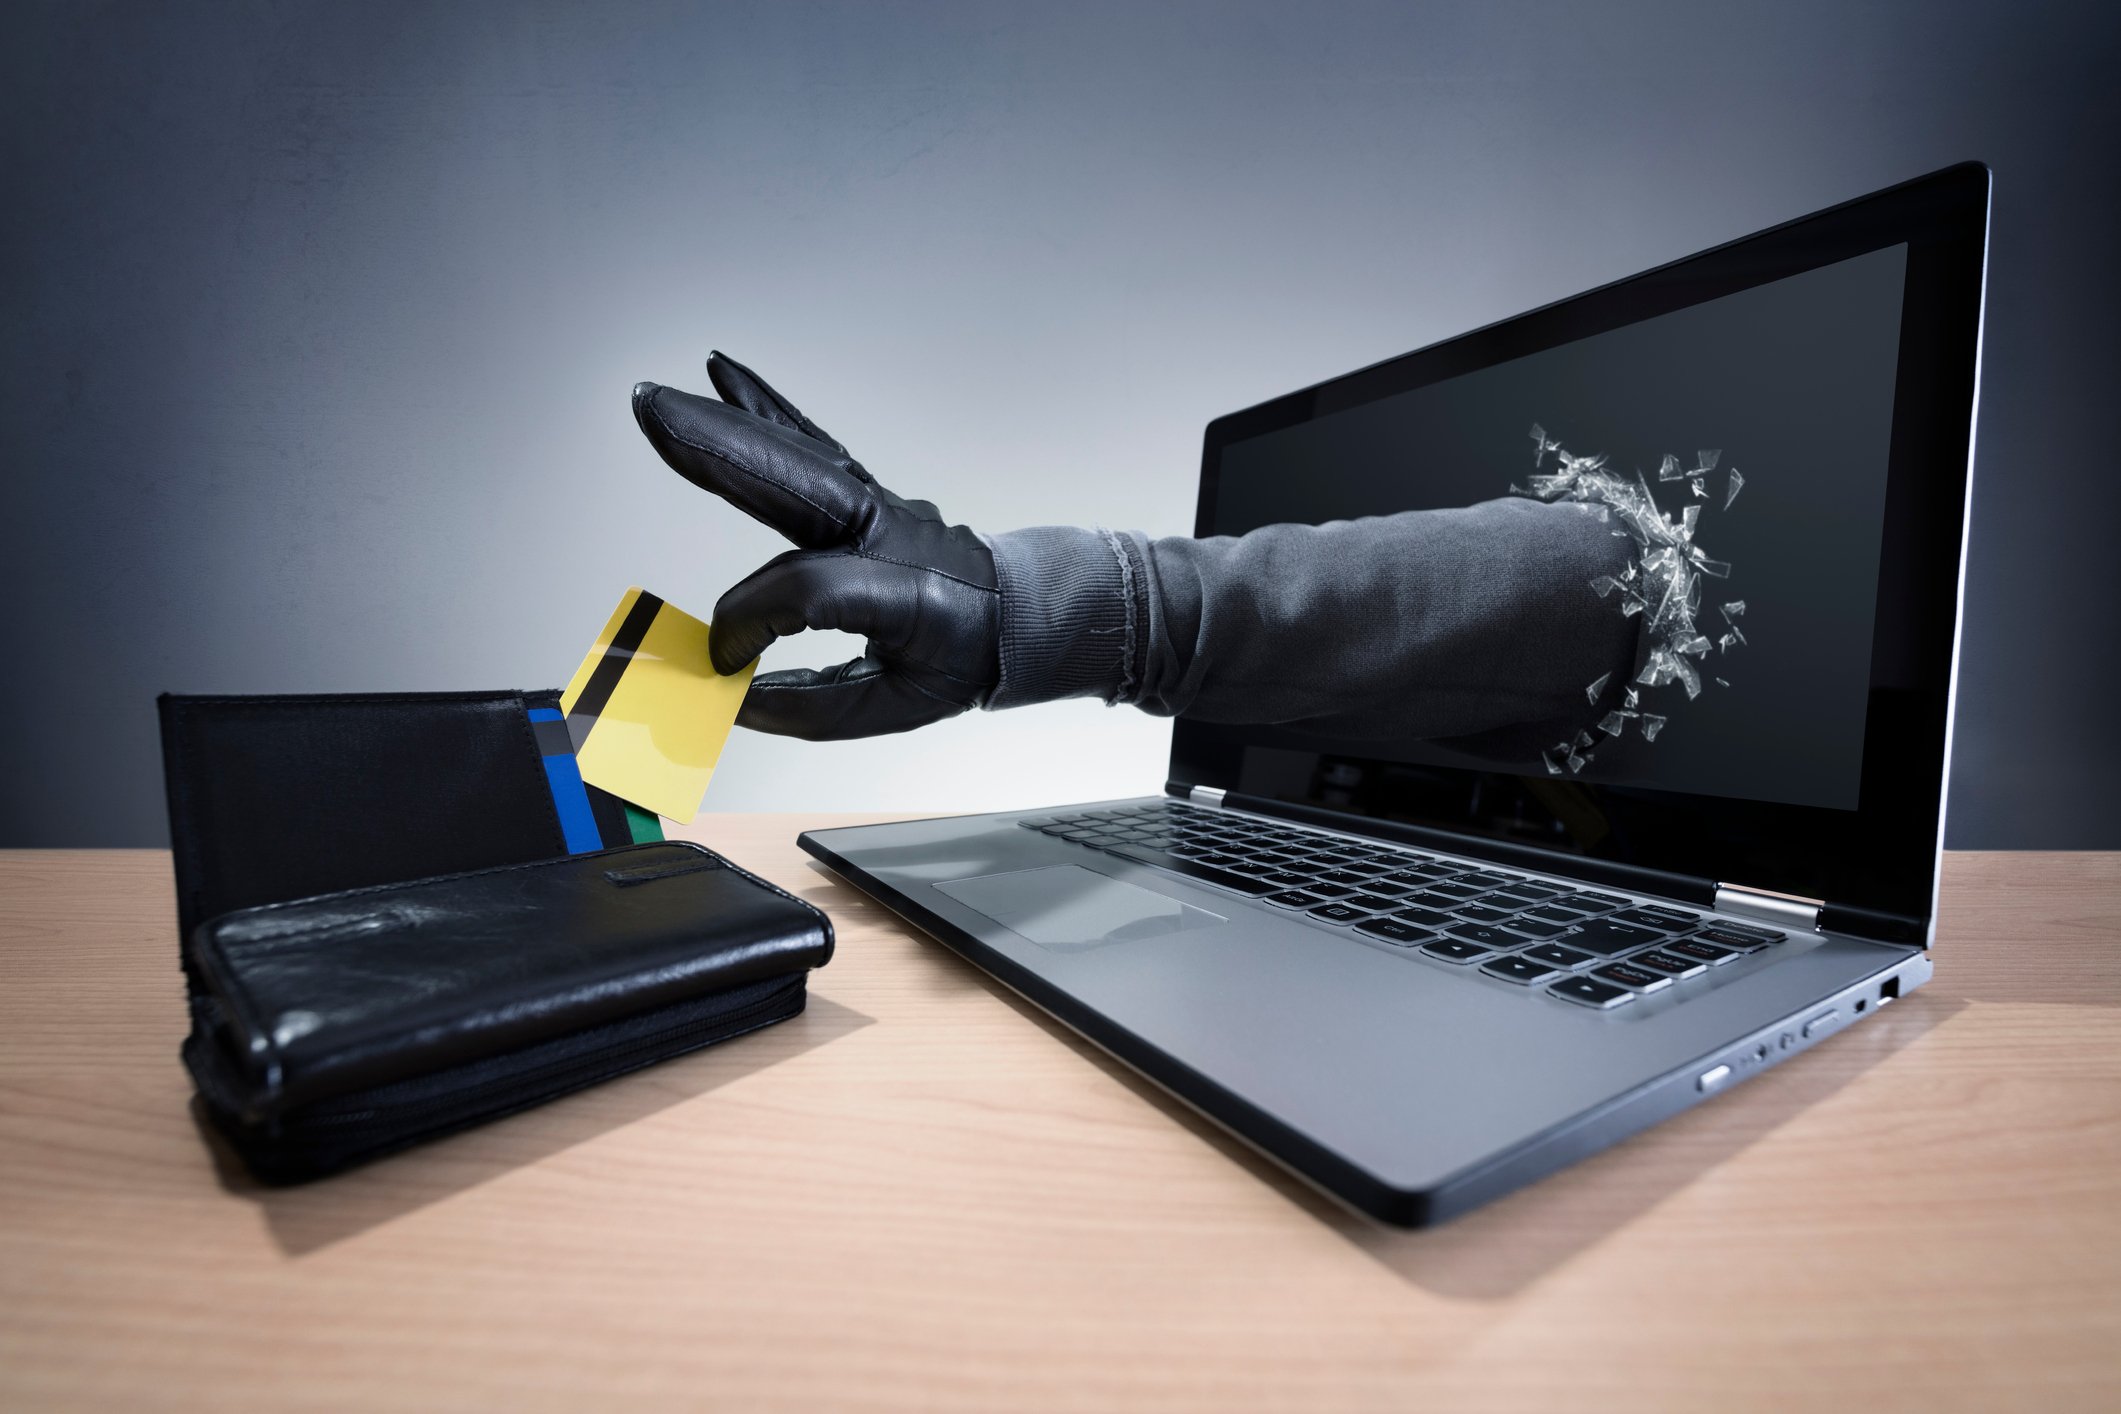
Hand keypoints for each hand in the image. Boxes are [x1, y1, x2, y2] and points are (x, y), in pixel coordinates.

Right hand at [630, 352, 1000, 739]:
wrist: (1018, 614)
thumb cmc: (959, 660)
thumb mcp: (896, 707)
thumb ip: (808, 706)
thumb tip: (730, 695)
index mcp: (907, 593)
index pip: (808, 590)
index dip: (750, 623)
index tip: (723, 663)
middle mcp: (892, 533)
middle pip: (801, 483)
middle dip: (721, 448)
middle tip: (654, 414)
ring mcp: (879, 503)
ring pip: (800, 455)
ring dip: (730, 422)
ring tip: (664, 401)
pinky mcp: (866, 492)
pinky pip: (812, 445)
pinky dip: (767, 409)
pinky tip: (724, 374)